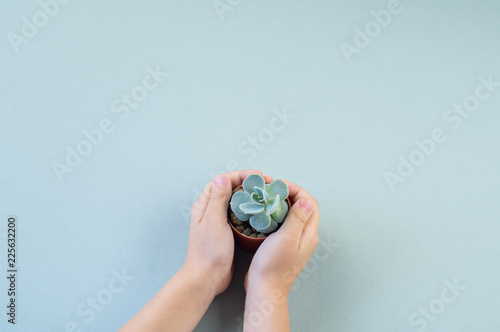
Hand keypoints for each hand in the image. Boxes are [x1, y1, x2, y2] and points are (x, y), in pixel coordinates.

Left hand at [186, 170, 273, 295]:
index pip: (222, 181)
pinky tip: (261, 211)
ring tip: (265, 195)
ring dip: (250, 196)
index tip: (256, 176)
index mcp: (204, 205)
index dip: (239, 175)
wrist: (208, 277)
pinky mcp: (227, 231)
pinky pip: (240, 215)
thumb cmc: (208, 251)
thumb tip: (223, 178)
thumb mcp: (214, 221)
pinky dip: (250, 210)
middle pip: (230, 189)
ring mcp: (219, 221)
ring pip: (236, 201)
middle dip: (247, 183)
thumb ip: (218, 198)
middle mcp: (210, 210)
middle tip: (265, 184)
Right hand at [244, 180, 319, 295]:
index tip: (280, 185)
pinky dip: (275, 214)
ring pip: (292, 215)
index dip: (297, 190)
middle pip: (302, 207)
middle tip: (272, 189)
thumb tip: (306, 201)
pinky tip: (264, 214)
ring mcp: (295, 241)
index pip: (310, 203)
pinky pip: (283, 223)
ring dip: (281, 204)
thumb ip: (298, 218)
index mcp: (309, 234)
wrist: (264, 290)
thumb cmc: (274, 266)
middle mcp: (305, 236)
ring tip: (267, 198)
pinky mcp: (284, 245)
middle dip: (289, 194)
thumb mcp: (286, 238)